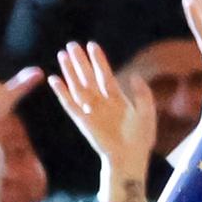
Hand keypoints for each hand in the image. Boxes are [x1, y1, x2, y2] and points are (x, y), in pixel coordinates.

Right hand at [48, 40, 151, 201]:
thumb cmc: (141, 137)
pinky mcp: (82, 121)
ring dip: (69, 71)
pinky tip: (55, 80)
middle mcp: (101, 102)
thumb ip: (142, 94)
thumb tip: (134, 77)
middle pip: (87, 77)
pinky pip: (69, 104)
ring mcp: (90, 111)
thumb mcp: (147, 111)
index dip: (98, 60)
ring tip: (62, 56)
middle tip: (70, 45)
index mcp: (117, 98)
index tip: (91, 45)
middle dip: (79, 61)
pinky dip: (62, 92)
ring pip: (77, 86)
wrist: (130, 157)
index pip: (104, 74)